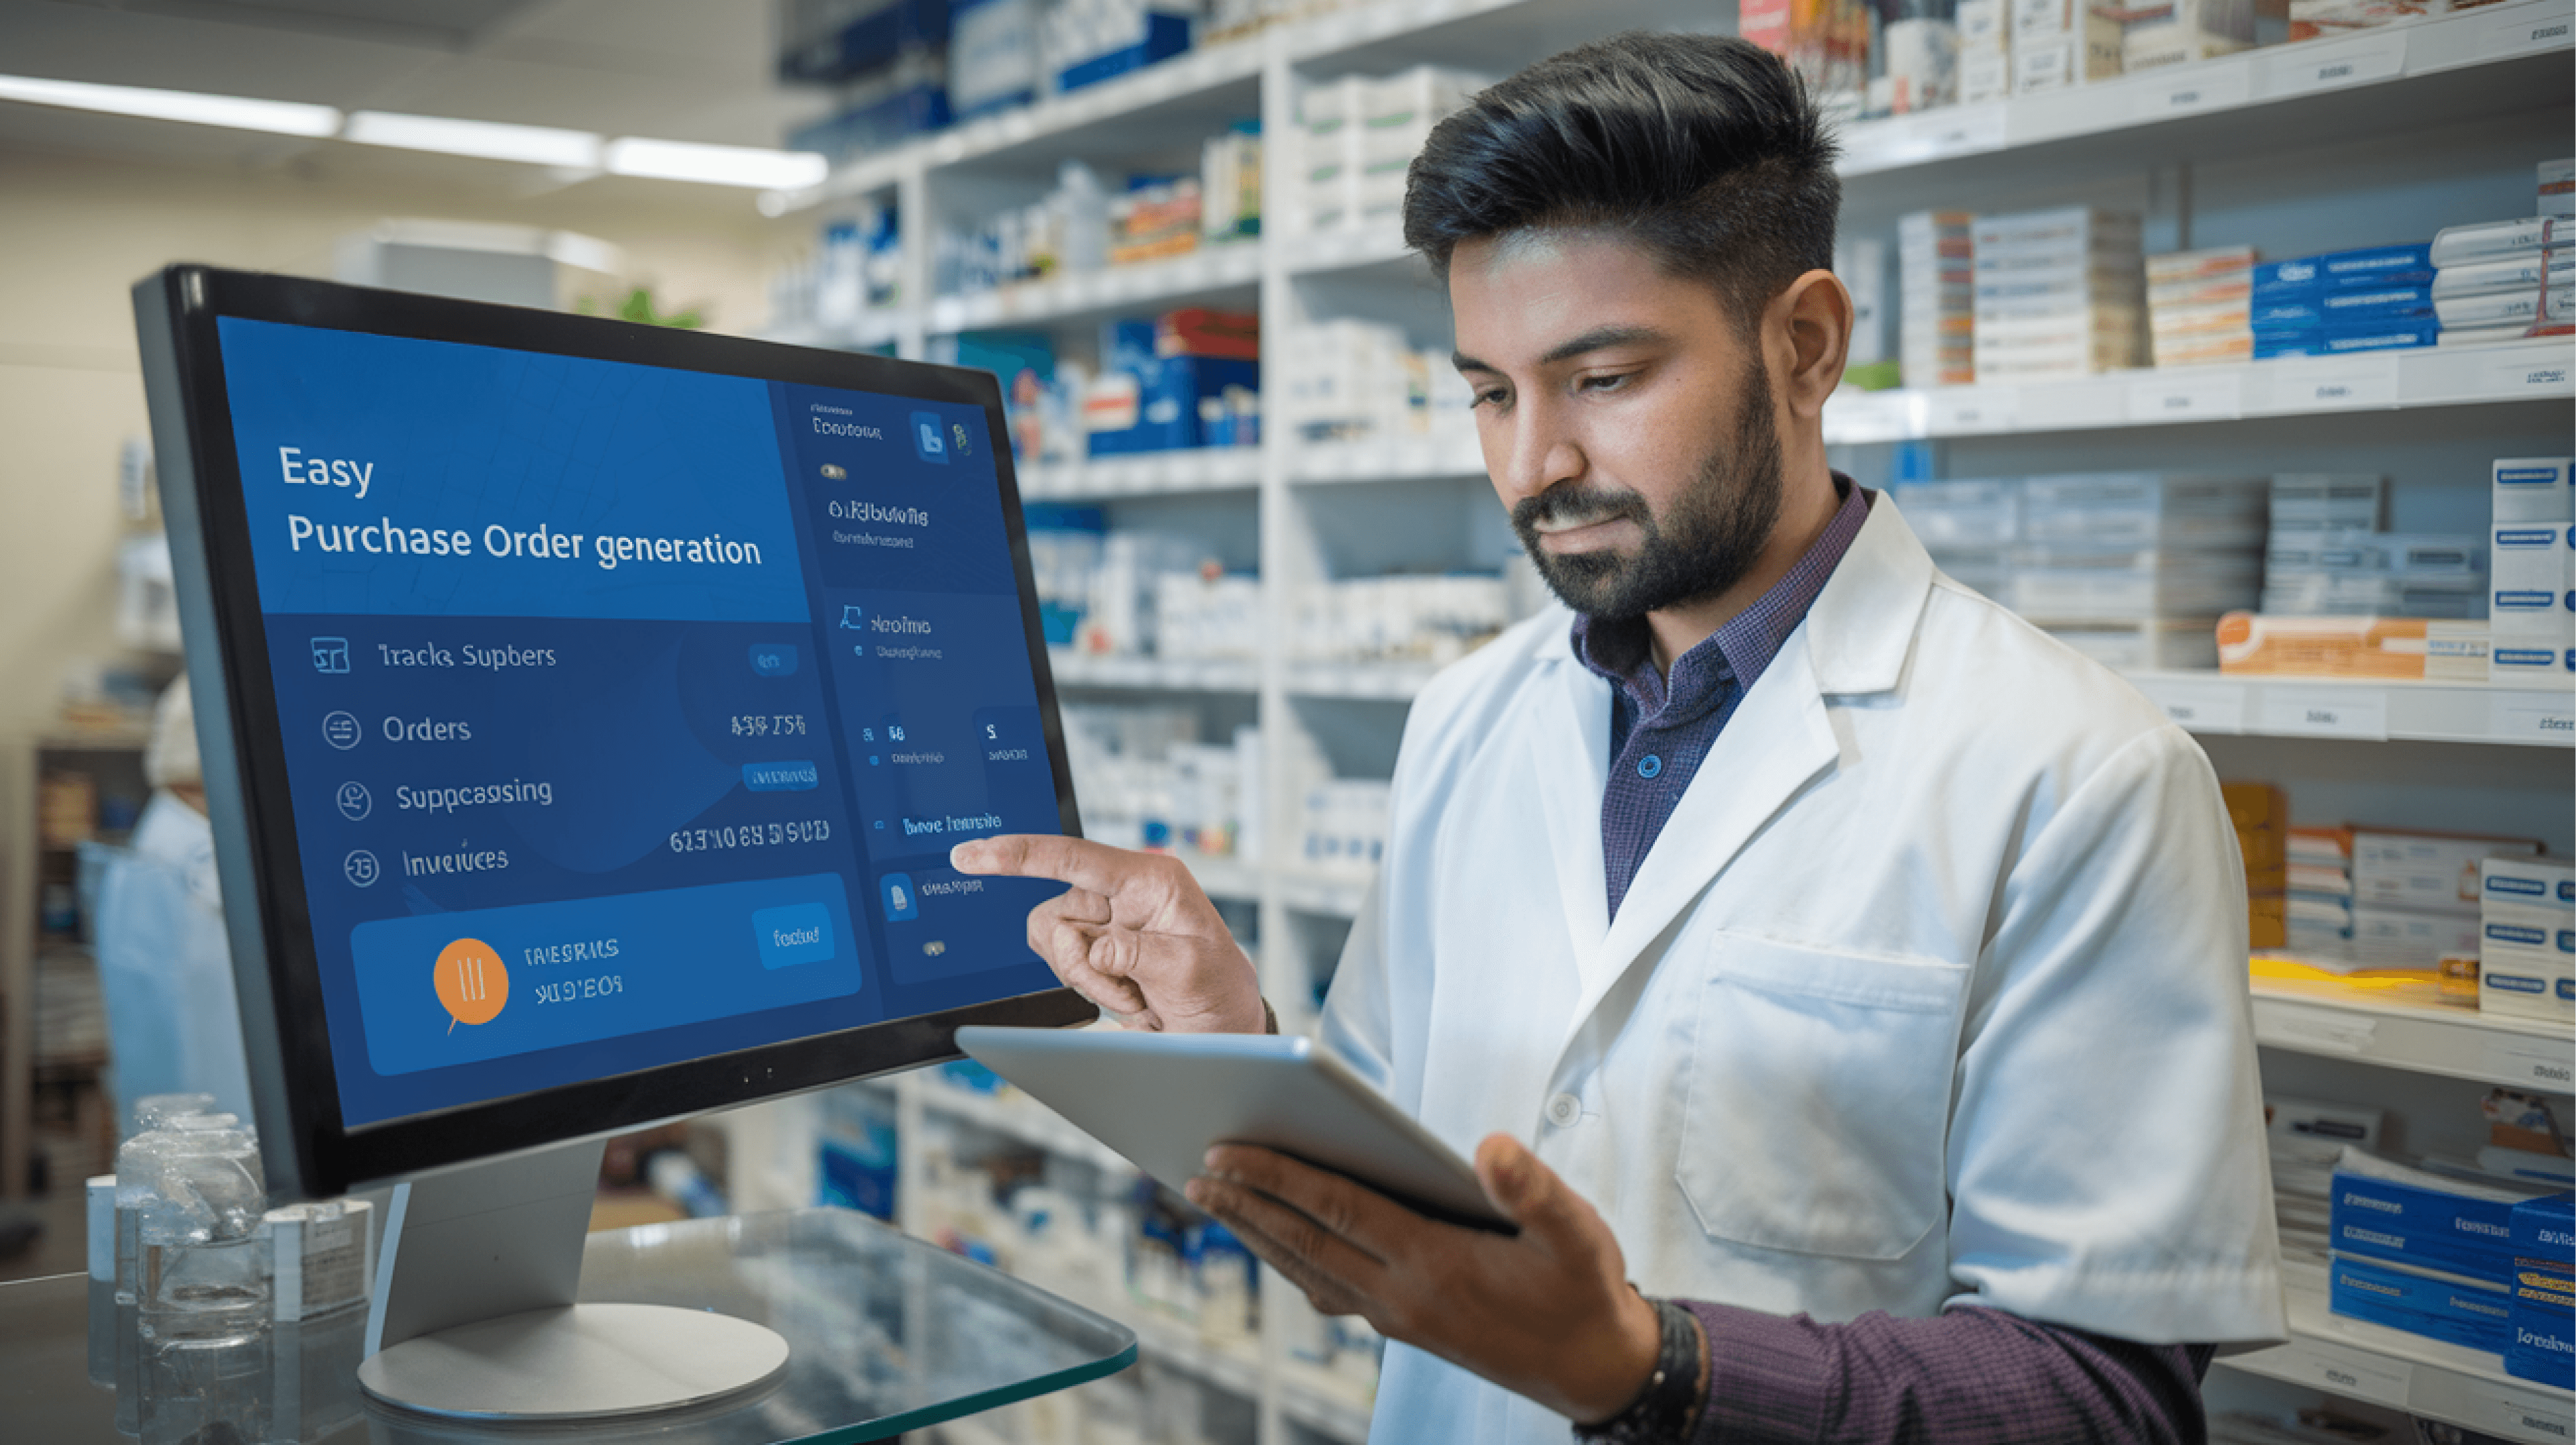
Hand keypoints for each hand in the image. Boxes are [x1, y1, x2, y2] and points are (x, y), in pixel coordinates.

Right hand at [950, 834, 1264, 1033]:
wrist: (1219, 1032)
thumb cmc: (1219, 991)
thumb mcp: (1188, 970)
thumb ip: (1135, 953)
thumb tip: (1093, 948)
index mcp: (1149, 880)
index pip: (1072, 857)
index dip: (1018, 854)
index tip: (970, 855)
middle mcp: (1122, 894)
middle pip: (1053, 915)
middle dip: (1079, 963)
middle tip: (1126, 990)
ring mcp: (1105, 925)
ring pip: (1051, 944)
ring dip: (1088, 981)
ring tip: (1135, 994)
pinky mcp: (1094, 953)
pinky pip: (1060, 968)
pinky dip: (1090, 991)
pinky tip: (1128, 997)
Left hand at [1183, 1133, 1663, 1424]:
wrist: (1595, 1368)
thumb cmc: (1584, 1291)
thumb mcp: (1578, 1234)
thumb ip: (1534, 1190)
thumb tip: (1491, 1146)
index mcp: (1435, 1264)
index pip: (1337, 1210)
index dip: (1278, 1177)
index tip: (1226, 1151)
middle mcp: (1402, 1296)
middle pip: (1305, 1241)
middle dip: (1245, 1204)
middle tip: (1195, 1169)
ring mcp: (1397, 1316)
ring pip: (1308, 1270)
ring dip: (1256, 1233)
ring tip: (1214, 1199)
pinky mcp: (1402, 1326)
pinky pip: (1328, 1289)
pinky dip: (1291, 1261)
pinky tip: (1276, 1242)